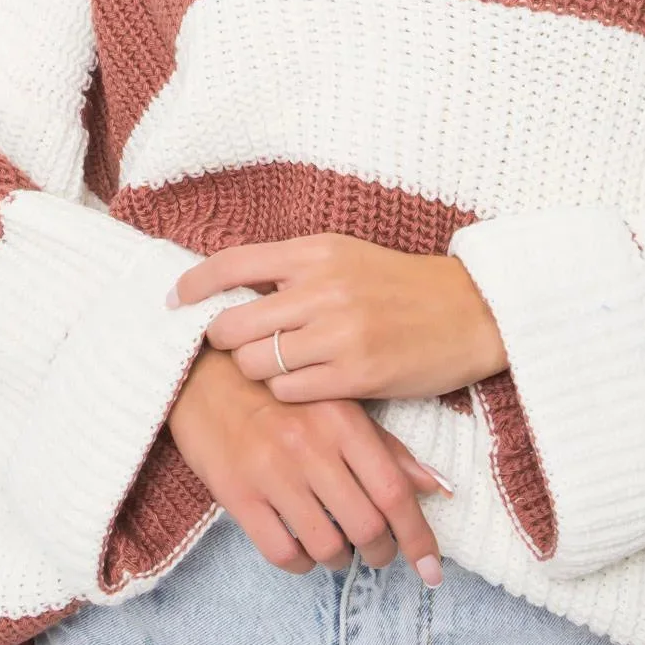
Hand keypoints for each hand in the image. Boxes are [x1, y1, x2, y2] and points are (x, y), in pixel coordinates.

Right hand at [166, 343, 451, 582]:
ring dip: (342, 559)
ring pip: (326, 546)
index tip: (432, 571)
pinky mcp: (237, 495)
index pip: (394, 493)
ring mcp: (272, 473)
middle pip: (366, 526)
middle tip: (380, 553)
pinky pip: (281, 552)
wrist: (205, 375)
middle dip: (382, 552)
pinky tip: (303, 552)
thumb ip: (387, 447)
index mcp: (343, 423)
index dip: (419, 538)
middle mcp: (311, 449)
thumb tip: (437, 488)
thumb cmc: (282, 391)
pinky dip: (301, 563)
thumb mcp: (339, 405)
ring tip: (341, 550)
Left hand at [167, 233, 507, 402]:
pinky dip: (288, 392)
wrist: (470, 312)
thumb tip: (230, 286)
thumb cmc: (401, 286)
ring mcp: (338, 333)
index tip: (174, 301)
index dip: (193, 285)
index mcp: (316, 252)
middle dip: (224, 341)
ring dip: (258, 370)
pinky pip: (288, 391)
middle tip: (234, 348)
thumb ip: (293, 269)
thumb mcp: (346, 258)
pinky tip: (308, 384)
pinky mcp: (355, 375)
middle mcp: (322, 288)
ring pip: (256, 363)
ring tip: (279, 367)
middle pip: (232, 324)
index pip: (232, 264)